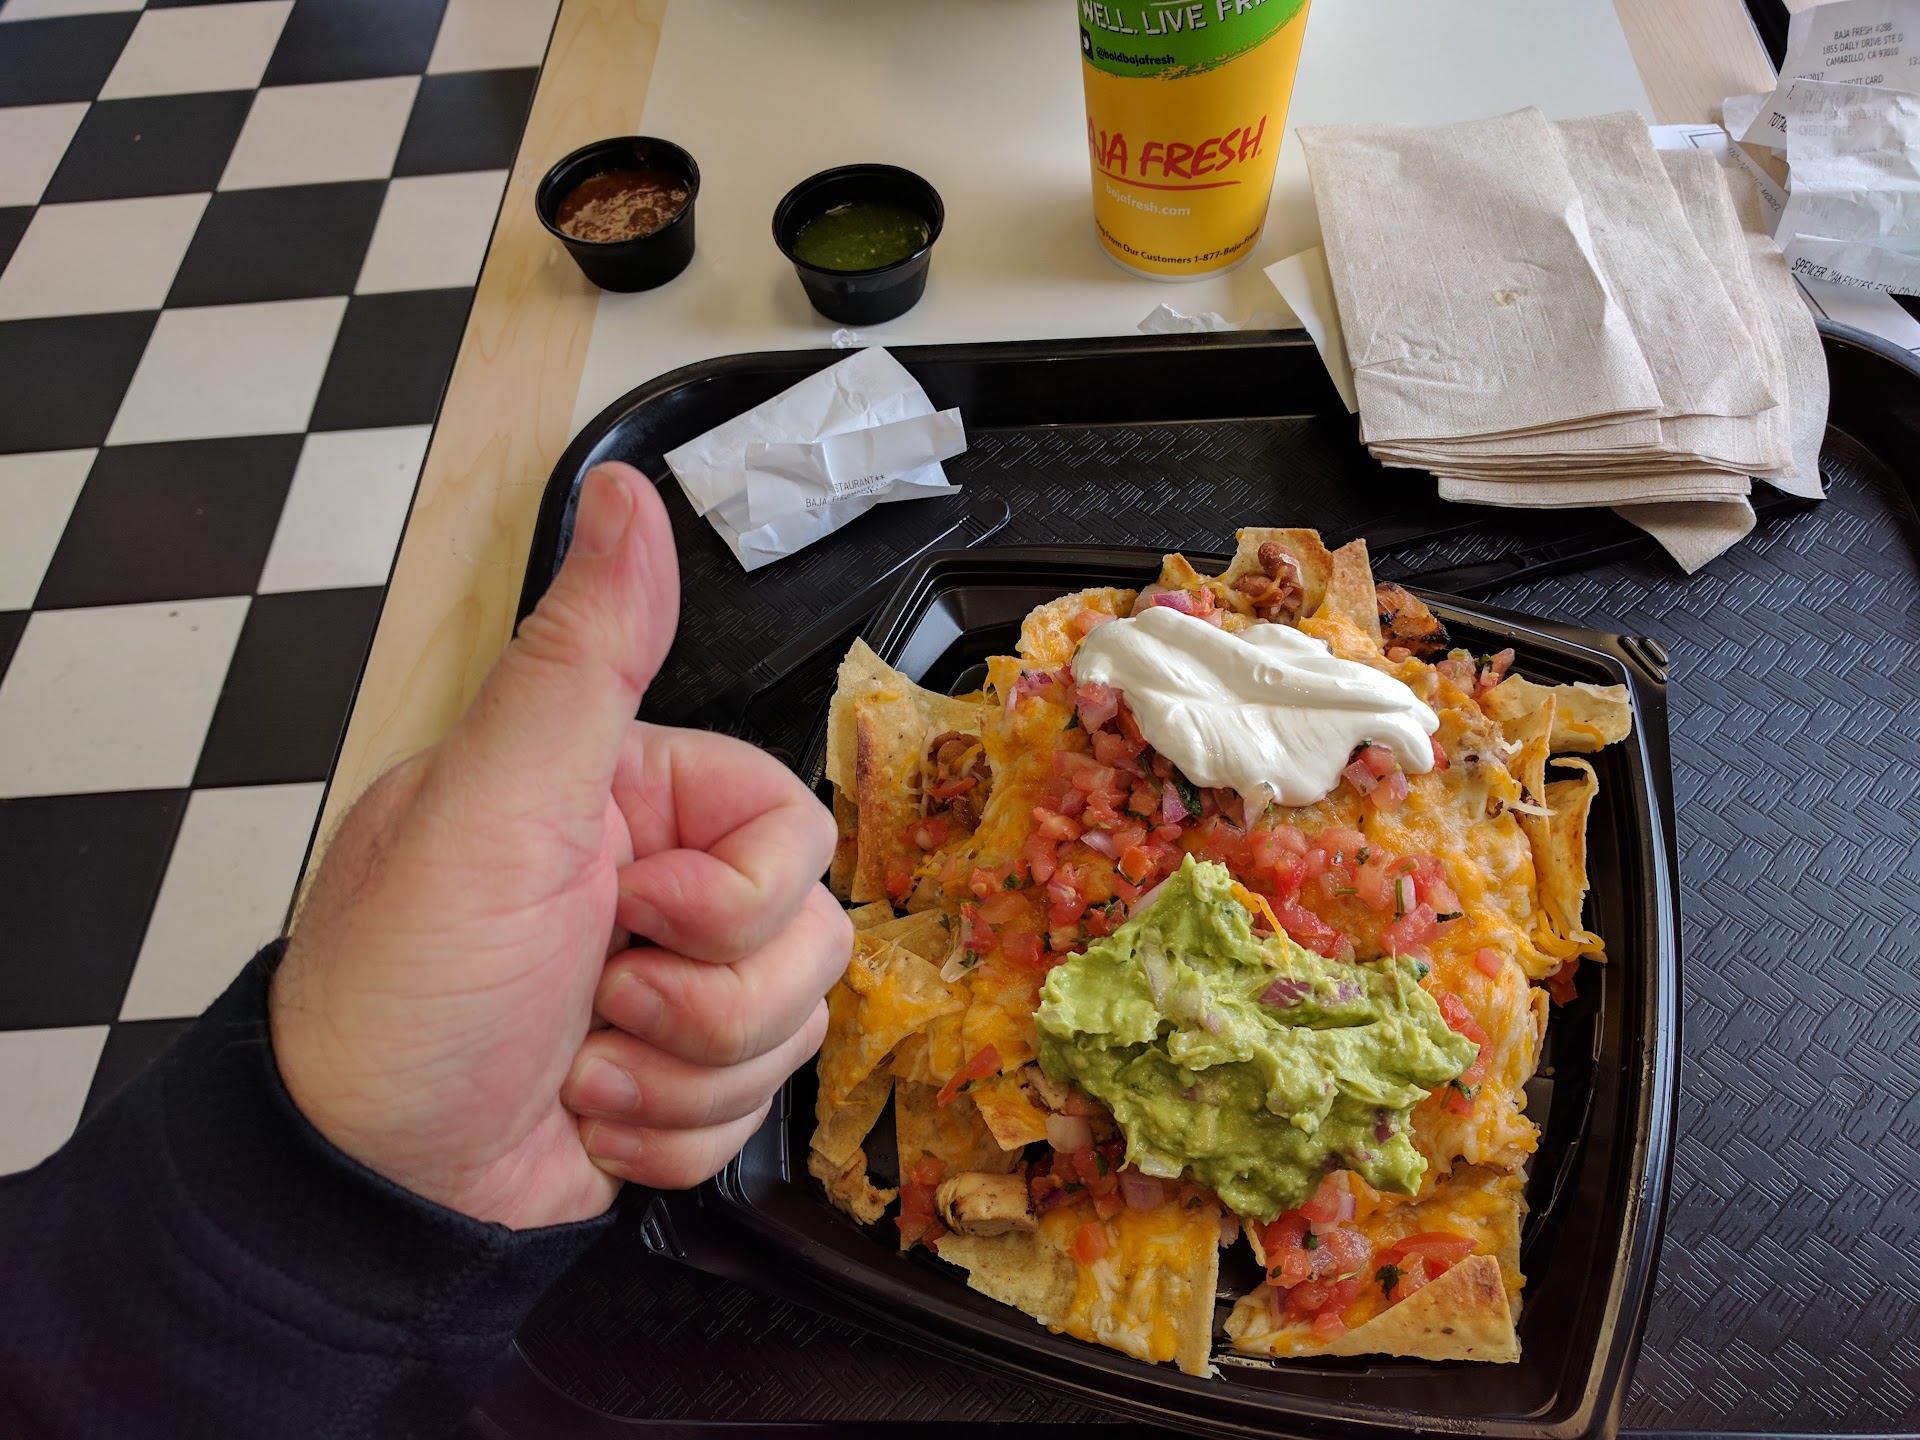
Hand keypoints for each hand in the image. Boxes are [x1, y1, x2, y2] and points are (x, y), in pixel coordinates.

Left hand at [271, 463, 849, 1228]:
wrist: (363, 1185)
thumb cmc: (402, 988)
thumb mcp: (488, 807)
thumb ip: (578, 657)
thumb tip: (626, 491)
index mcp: (632, 802)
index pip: (791, 824)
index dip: (742, 891)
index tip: (642, 909)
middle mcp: (661, 888)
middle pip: (810, 935)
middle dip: (708, 1001)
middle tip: (596, 995)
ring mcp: (674, 992)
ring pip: (792, 1028)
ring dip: (683, 1075)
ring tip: (579, 1066)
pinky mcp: (677, 1087)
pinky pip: (754, 1114)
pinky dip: (670, 1135)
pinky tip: (587, 1118)